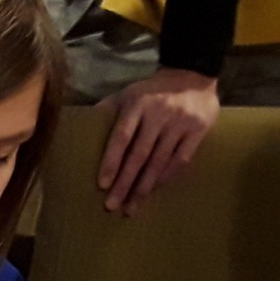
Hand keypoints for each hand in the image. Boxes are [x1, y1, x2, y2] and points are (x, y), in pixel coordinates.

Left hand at [97, 68, 218, 215]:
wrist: (193, 74)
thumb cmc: (152, 90)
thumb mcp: (128, 93)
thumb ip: (107, 109)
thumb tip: (80, 128)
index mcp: (138, 104)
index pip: (121, 137)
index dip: (111, 162)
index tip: (102, 185)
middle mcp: (160, 113)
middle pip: (139, 155)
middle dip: (125, 183)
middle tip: (112, 206)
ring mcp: (181, 122)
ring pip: (160, 161)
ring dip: (144, 187)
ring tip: (131, 207)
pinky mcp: (199, 129)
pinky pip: (181, 160)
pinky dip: (166, 177)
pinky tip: (154, 190)